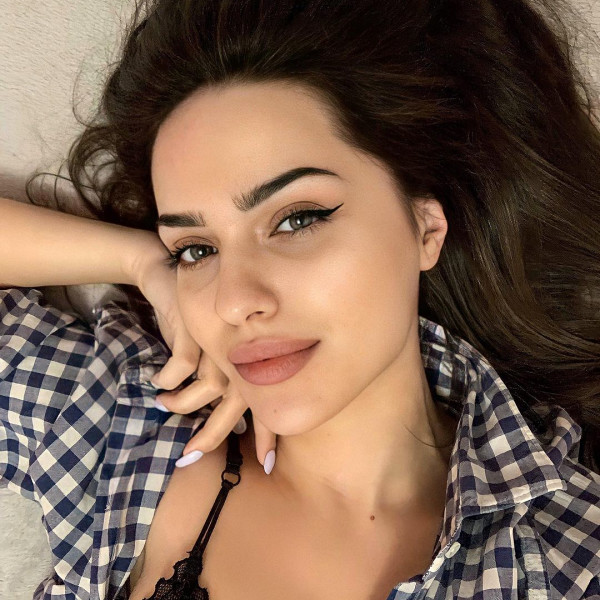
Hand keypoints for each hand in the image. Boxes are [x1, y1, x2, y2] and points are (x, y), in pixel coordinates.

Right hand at [131, 234, 277, 471]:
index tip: (269, 463)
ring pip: (206, 389)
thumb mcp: (216, 347)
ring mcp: (221, 342)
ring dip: (181, 403)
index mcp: (252, 361)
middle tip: (192, 455)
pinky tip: (158, 382)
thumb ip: (224, 376)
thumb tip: (221, 410)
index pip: (266, 401)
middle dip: (214, 433)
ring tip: (163, 404)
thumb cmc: (201, 315)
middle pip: (235, 403)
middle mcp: (242, 354)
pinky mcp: (197, 330)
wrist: (176, 276)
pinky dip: (168, 379)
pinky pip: (181, 367)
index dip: (267, 432)